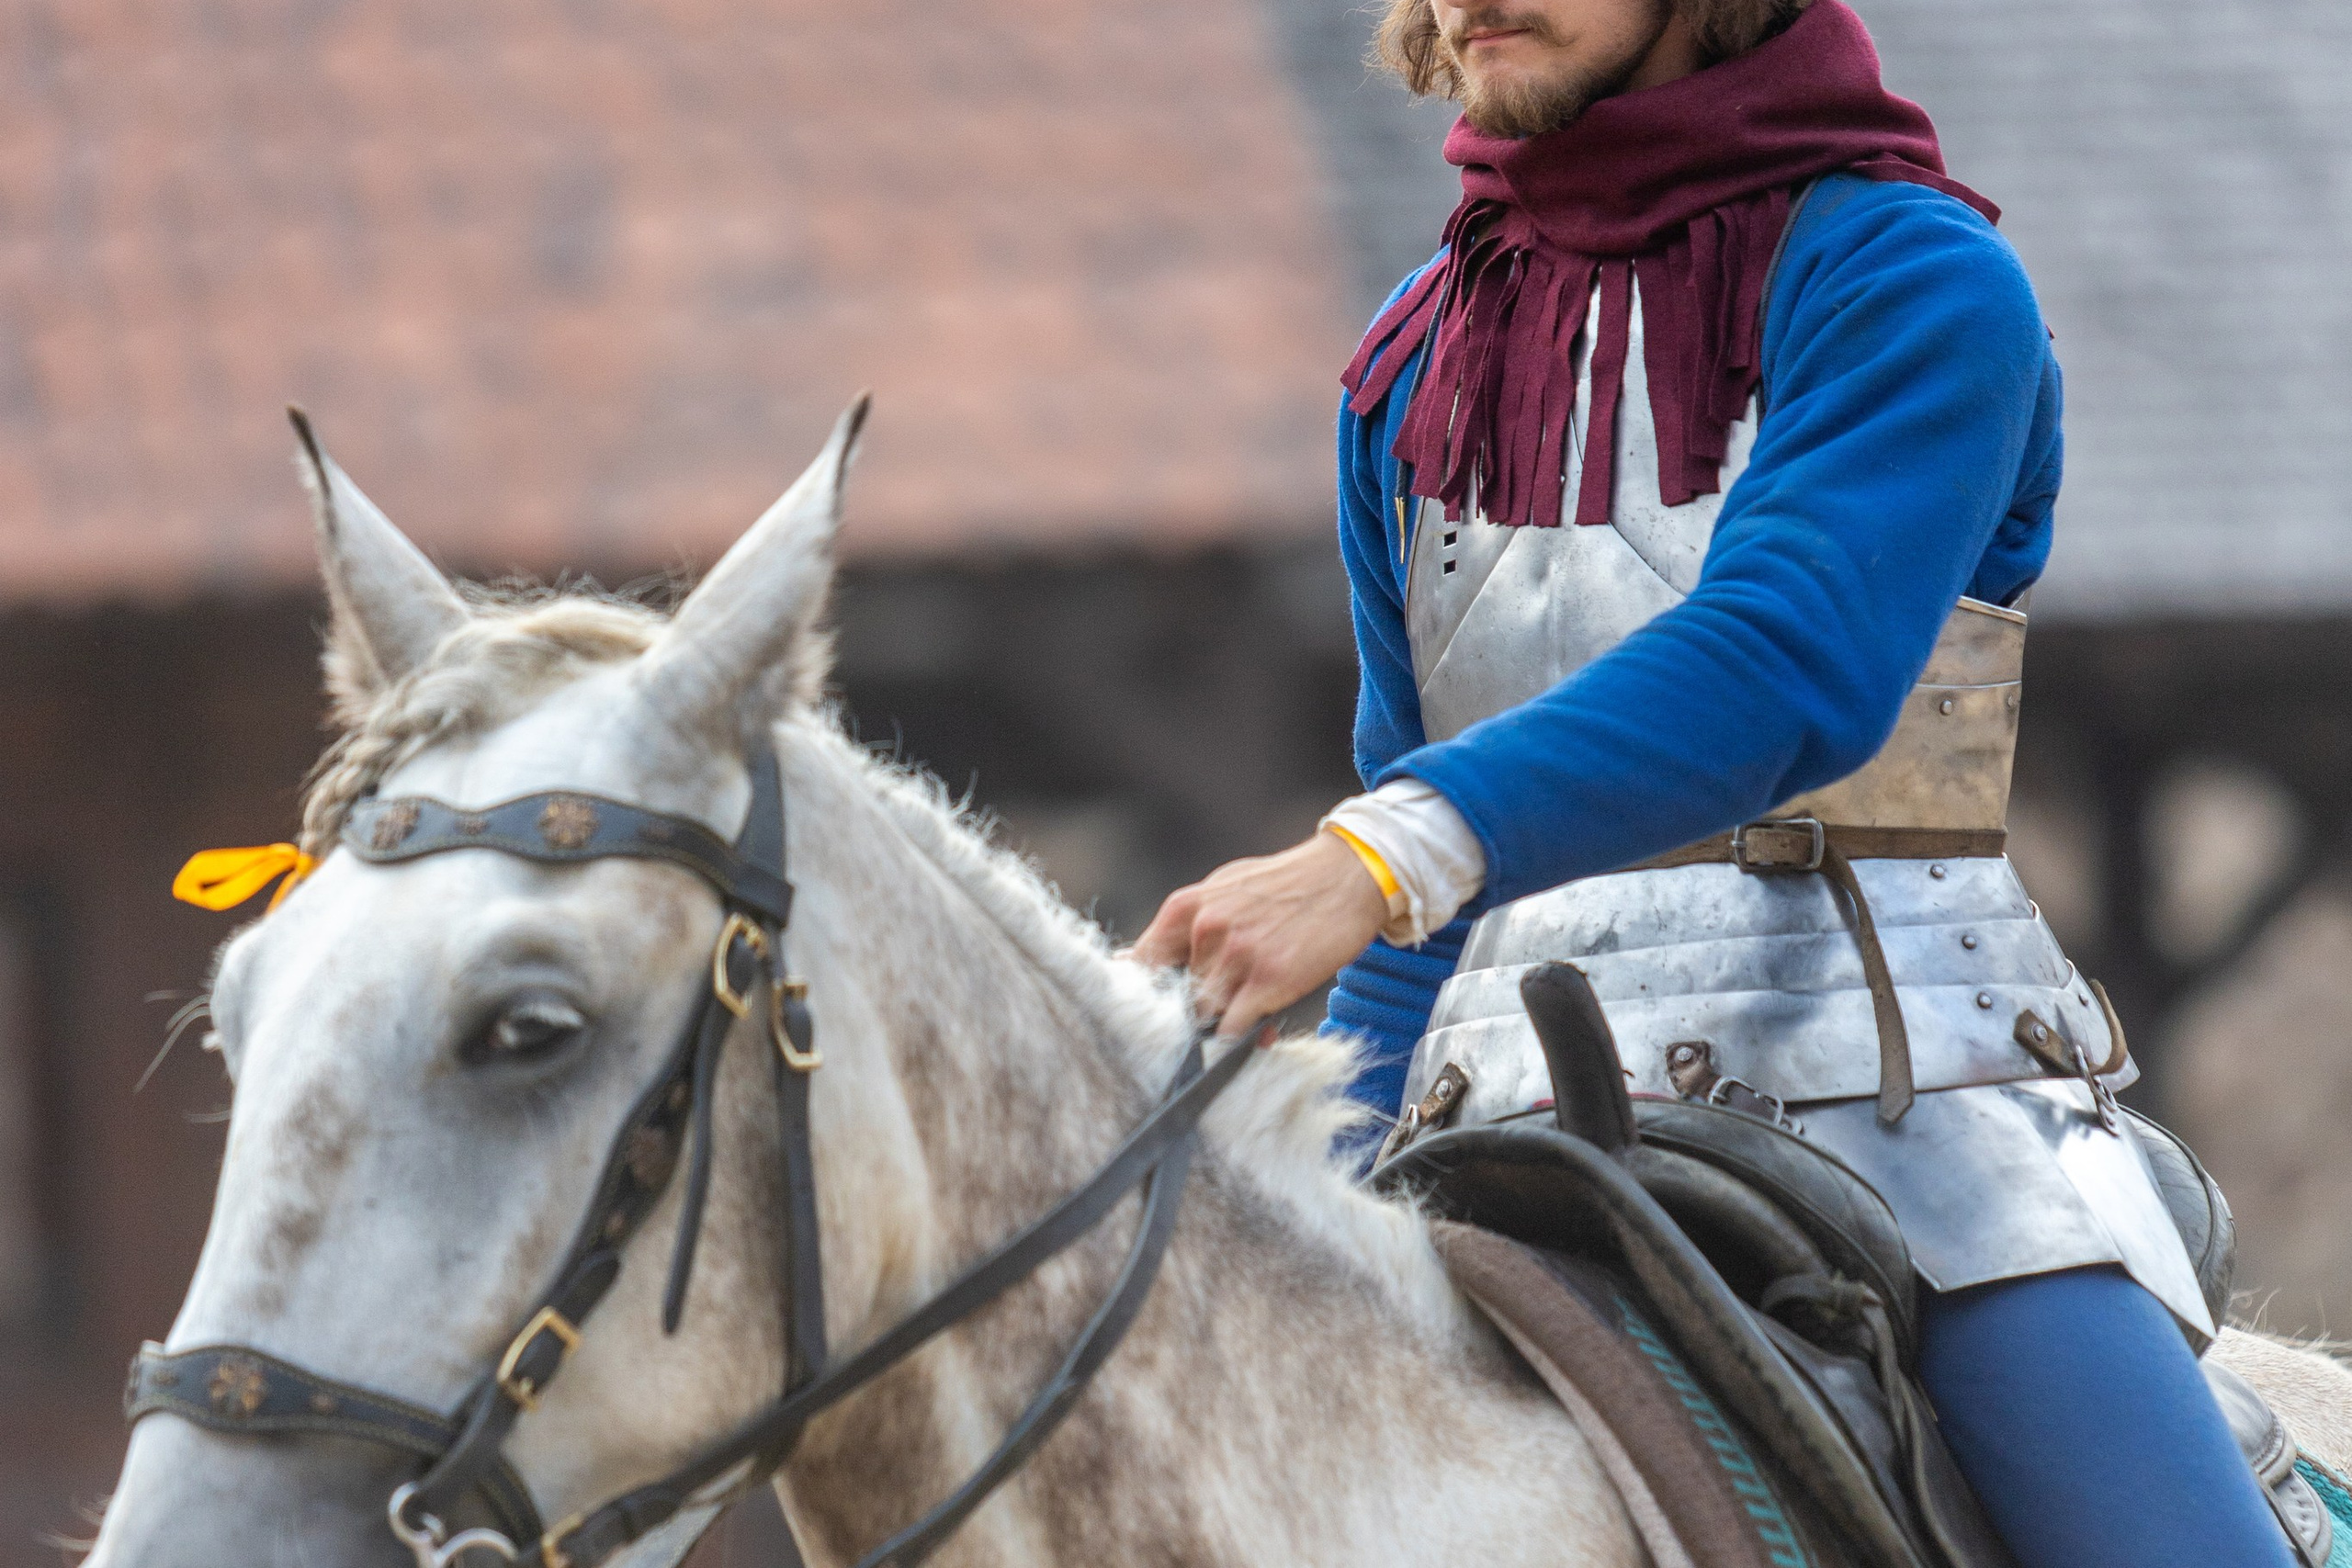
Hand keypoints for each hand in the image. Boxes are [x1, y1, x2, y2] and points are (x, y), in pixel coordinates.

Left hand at [1133, 831, 1389, 1034]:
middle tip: (1229, 1010)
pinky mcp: (1269, 979)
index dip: (1145, 996)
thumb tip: (1138, 959)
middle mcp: (1205, 929)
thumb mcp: (1224, 889)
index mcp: (1186, 908)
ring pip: (1206, 1016)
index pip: (1141, 966)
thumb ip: (1185, 925)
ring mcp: (1237, 955)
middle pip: (1178, 997)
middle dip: (1198, 1010)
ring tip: (1251, 1014)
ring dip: (1223, 1025)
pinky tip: (1262, 1029)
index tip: (1154, 1012)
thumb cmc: (1286, 885)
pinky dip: (1241, 1038)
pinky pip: (1235, 1028)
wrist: (1349, 876)